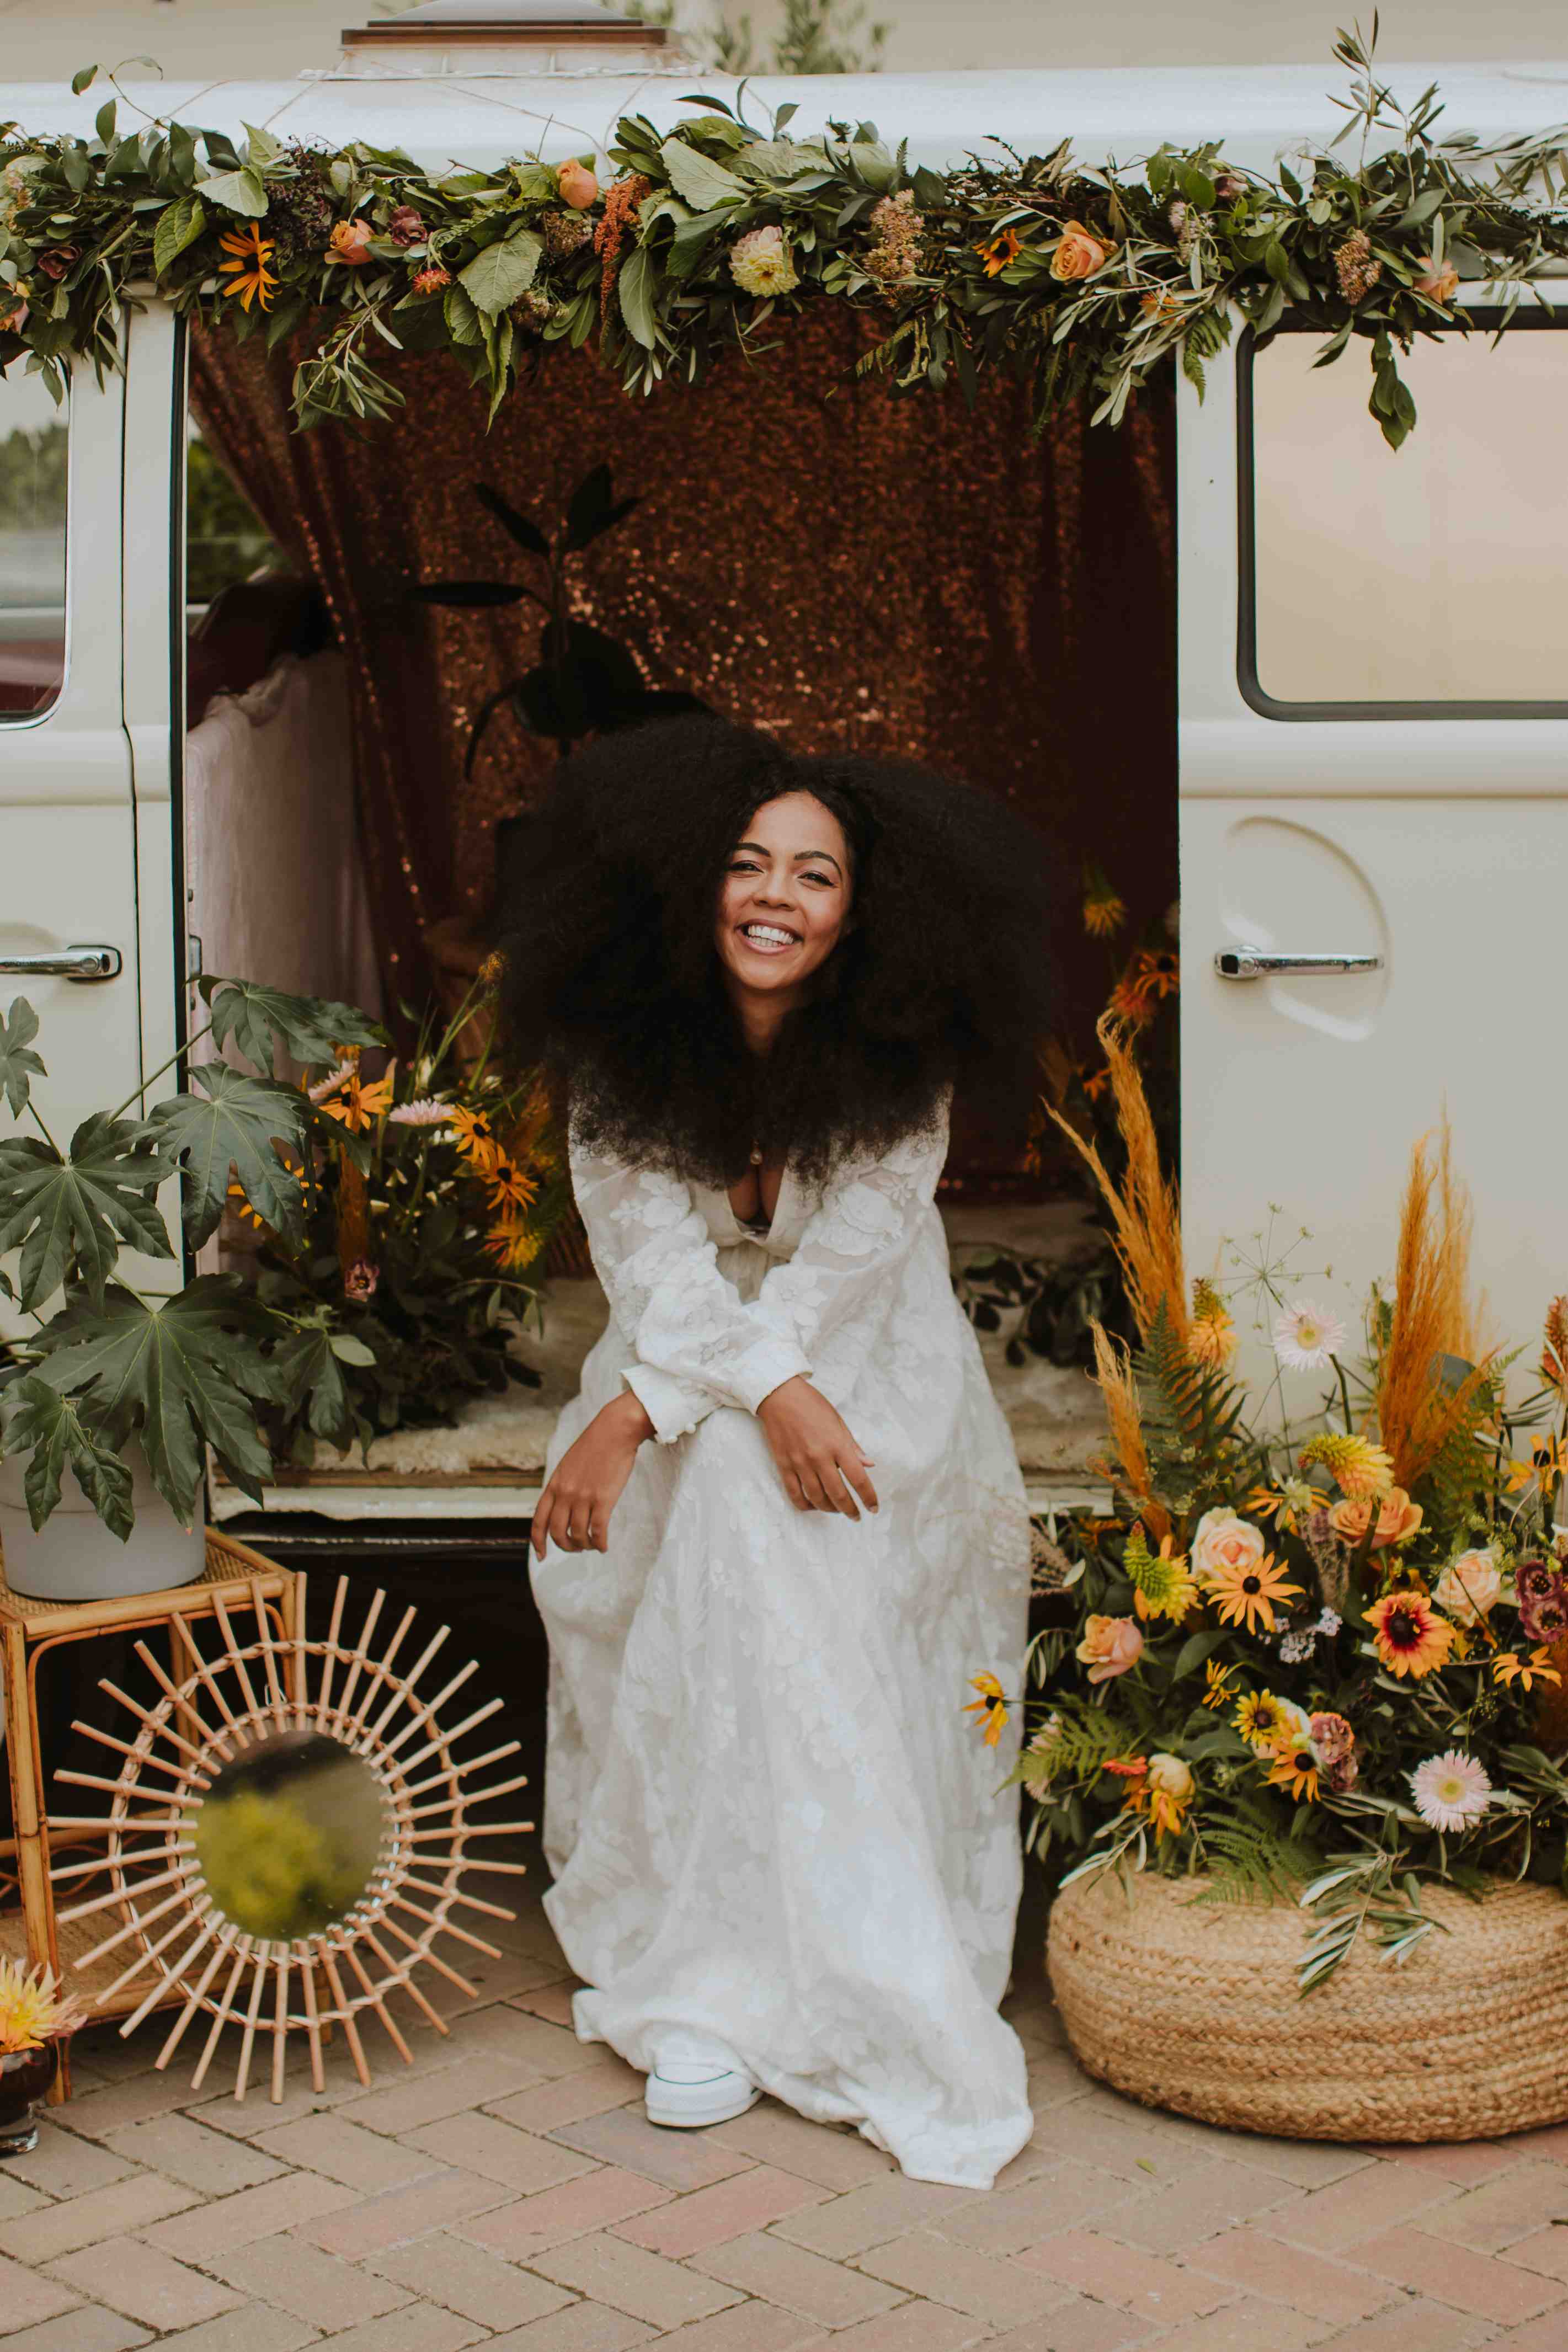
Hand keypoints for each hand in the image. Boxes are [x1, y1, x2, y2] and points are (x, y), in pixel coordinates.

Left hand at [532, 1390, 653, 1559]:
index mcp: (554, 1485)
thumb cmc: (594, 1446)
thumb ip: (562, 1486)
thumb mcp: (568, 1466)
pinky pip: (598, 1531)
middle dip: (566, 1546)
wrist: (614, 1431)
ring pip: (579, 1534)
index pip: (539, 1520)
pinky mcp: (603, 1499)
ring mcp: (583, 1497)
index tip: (541, 1556)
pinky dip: (600, 1543)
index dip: (538, 1541)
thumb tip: (563, 1508)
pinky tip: (604, 1546)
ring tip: (593, 1545)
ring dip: (585, 1545)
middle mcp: (565, 1493)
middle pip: (557, 1532)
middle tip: (576, 1548)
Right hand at [756, 1376, 877, 1518]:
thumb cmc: (812, 1405)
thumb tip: (869, 1465)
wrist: (780, 1396)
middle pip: (838, 1494)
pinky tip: (813, 1507)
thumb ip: (853, 1447)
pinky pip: (795, 1493)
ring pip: (817, 1498)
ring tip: (837, 1510)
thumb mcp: (838, 1422)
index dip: (868, 1497)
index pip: (858, 1478)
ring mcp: (800, 1463)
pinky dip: (805, 1505)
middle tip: (856, 1516)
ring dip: (830, 1509)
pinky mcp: (784, 1465)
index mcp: (837, 1444)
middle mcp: (820, 1457)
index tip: (873, 1508)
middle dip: (850, 1510)